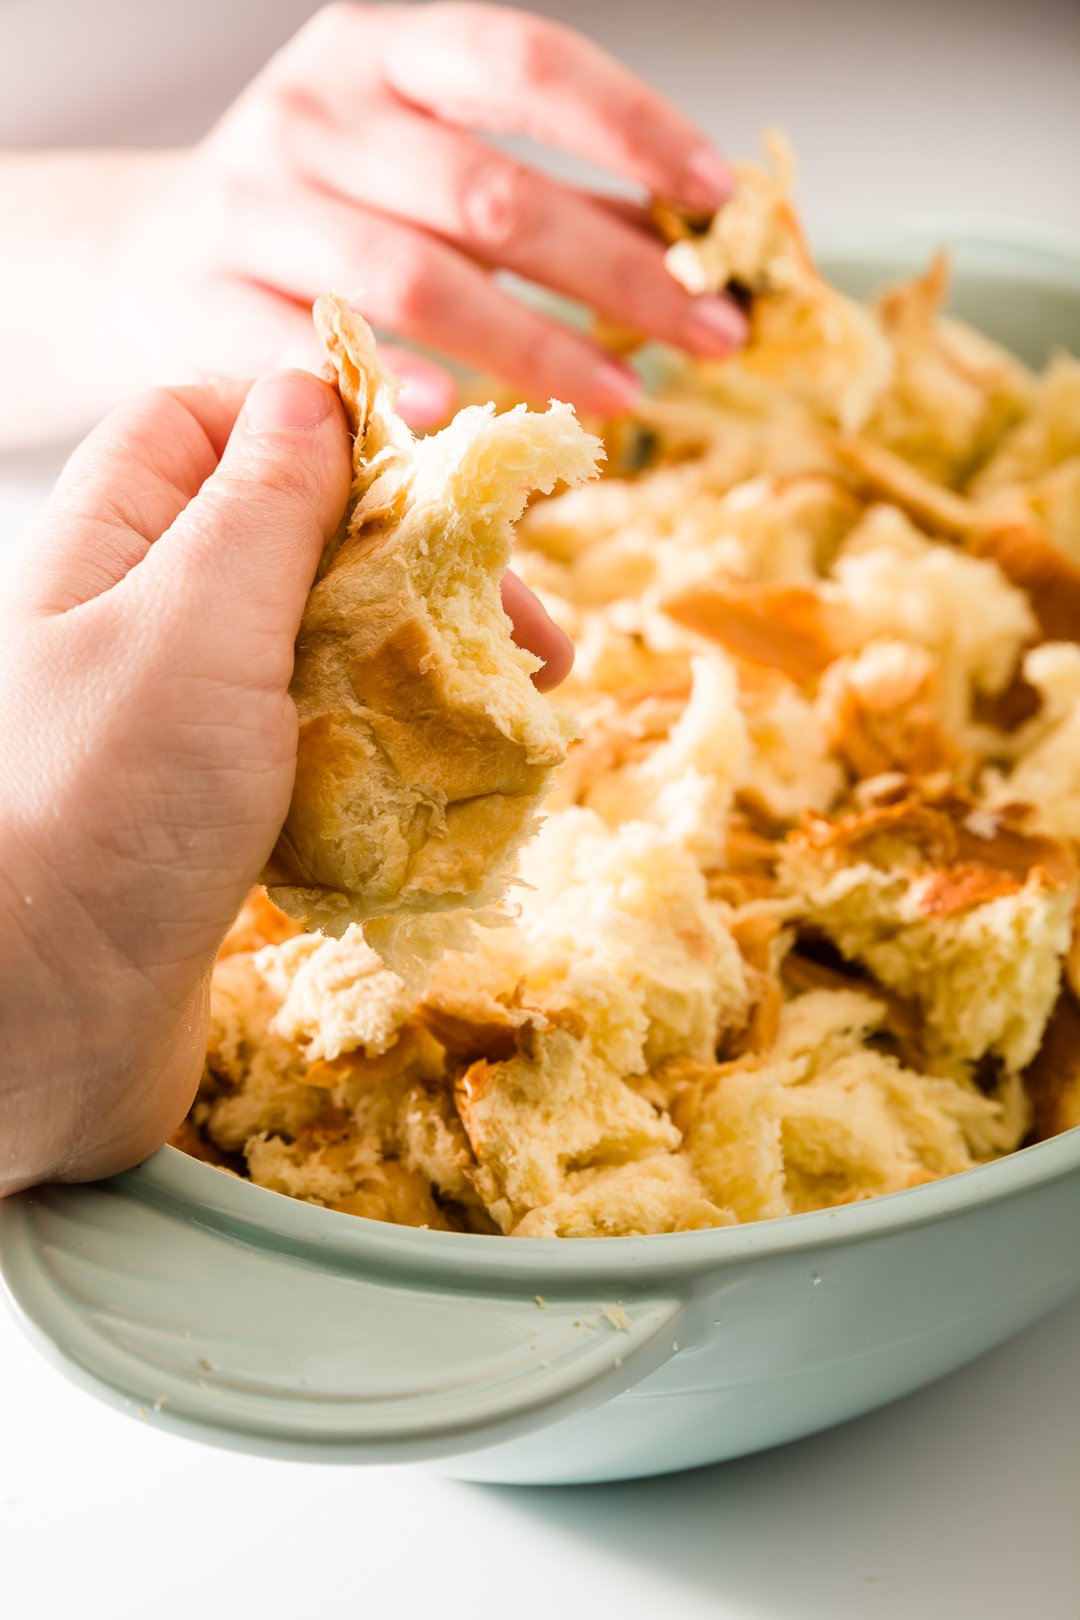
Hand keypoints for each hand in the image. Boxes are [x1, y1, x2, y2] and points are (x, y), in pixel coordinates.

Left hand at [0, 368, 570, 1194]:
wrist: (35, 1021)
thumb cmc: (103, 805)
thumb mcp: (192, 625)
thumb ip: (261, 503)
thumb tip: (317, 391)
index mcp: (112, 539)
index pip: (210, 418)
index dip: (322, 427)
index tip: (435, 478)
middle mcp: (139, 614)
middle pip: (293, 535)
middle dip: (416, 564)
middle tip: (529, 630)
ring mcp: (178, 715)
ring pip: (321, 642)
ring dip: (424, 659)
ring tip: (523, 706)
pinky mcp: (215, 803)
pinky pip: (320, 737)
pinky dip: (393, 741)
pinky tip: (459, 769)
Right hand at [109, 2, 744, 417]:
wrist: (148, 260)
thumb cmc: (323, 218)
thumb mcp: (432, 176)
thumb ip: (550, 201)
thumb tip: (690, 245)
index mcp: (387, 51)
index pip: (526, 64)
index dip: (631, 128)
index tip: (717, 200)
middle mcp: (317, 113)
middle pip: (491, 192)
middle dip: (618, 273)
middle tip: (711, 336)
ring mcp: (253, 203)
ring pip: (416, 278)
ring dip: (536, 346)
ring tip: (625, 397)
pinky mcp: (206, 299)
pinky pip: (312, 348)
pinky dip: (393, 383)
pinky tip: (462, 418)